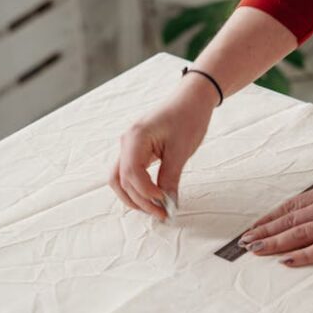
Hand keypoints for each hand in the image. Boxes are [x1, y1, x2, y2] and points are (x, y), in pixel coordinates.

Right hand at [109, 84, 214, 219]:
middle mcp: (126, 142)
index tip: (164, 204)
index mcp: (135, 138)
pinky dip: (138, 188)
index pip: (131, 174)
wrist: (191, 98)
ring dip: (135, 197)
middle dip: (140, 201)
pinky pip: (129, 173)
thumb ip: (170, 177)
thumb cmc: (187, 117)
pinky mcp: (136, 150)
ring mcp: (129, 146)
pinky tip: (153, 197)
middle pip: (122, 180)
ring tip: (156, 209)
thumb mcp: (181, 150)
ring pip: (121, 179)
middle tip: (162, 214)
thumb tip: (168, 203)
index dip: (146, 193)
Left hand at [238, 168, 312, 266]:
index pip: (292, 206)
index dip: (270, 217)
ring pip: (298, 233)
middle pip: (289, 220)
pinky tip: (286, 260)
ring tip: (255, 250)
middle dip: (264, 231)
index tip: (254, 226)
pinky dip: (301, 254)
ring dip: (274, 242)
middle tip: (243, 242)